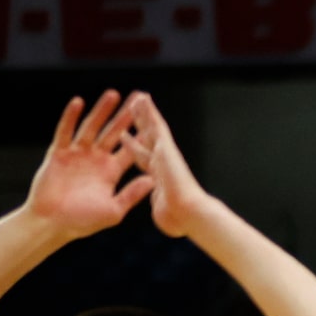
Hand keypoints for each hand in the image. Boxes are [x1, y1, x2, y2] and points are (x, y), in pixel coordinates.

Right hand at [24, 92, 150, 239]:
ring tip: (113, 95)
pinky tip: (78, 103)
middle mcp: (96, 160)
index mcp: (112, 172)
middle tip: (137, 98)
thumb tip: (153, 181)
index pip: (131, 149)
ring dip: (101, 111)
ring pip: (92, 127)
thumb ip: (132, 194)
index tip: (154, 121)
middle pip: (114, 132)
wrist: (53, 224)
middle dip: (125, 115)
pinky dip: (70, 117)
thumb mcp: (114, 209)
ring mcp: (77, 155)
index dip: (142, 135)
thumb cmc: (83, 222)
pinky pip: (65, 132)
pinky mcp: (58, 153)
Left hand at [122, 94, 218, 239]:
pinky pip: (155, 124)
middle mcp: (161, 161)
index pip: (143, 158)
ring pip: (152, 127)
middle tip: (133, 111)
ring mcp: (165, 153)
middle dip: (139, 125)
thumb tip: (160, 208)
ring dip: (144, 111)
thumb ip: (157, 203)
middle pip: (147, 138)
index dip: (134, 147)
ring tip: (137, 96)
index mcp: (157, 177)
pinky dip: (148, 110)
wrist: (189, 213)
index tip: (126, 137)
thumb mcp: (160, 210)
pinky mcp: (166, 146)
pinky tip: (142, 97)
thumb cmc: (177, 219)